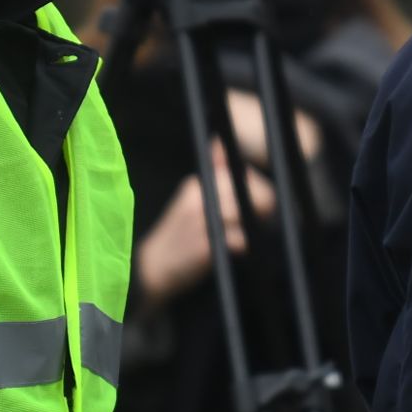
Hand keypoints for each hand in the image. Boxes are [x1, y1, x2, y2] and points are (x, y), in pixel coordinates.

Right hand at [131, 103, 320, 310]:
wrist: (152, 269)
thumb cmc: (177, 238)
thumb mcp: (191, 202)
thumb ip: (212, 176)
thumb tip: (220, 143)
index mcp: (197, 186)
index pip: (237, 174)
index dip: (255, 188)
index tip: (257, 203)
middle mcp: (199, 198)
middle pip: (245, 191)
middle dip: (260, 205)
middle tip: (258, 220)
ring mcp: (202, 221)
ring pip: (244, 212)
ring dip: (252, 225)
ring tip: (245, 235)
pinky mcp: (205, 244)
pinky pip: (239, 239)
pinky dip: (243, 245)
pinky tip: (236, 250)